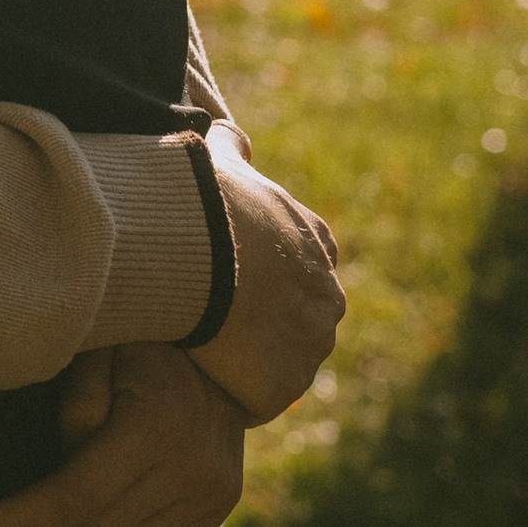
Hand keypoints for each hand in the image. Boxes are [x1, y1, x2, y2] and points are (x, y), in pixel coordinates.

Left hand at [0, 341, 244, 526]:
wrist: (227, 345)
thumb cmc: (146, 337)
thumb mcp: (105, 351)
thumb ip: (79, 409)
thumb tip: (57, 465)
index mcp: (157, 427)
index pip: (78, 495)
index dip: (29, 516)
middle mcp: (191, 474)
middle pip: (101, 526)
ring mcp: (209, 501)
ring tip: (32, 519)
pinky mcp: (213, 514)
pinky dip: (115, 526)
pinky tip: (79, 518)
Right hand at [192, 136, 343, 422]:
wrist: (202, 250)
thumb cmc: (210, 200)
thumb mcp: (221, 160)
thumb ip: (232, 146)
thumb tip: (230, 130)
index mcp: (316, 244)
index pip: (310, 262)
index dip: (275, 269)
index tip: (242, 271)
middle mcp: (326, 298)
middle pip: (302, 318)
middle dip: (269, 319)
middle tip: (216, 311)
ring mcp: (308, 348)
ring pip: (282, 361)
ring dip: (252, 357)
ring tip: (204, 343)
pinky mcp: (280, 387)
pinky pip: (256, 397)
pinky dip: (232, 389)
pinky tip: (201, 369)